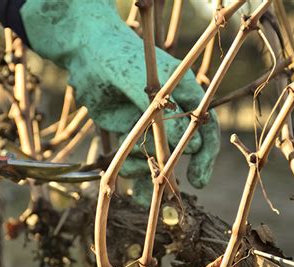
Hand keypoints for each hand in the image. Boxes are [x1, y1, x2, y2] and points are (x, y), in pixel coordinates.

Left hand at [20, 0, 220, 195]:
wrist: (87, 52)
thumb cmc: (116, 56)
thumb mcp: (139, 82)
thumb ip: (160, 113)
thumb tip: (189, 145)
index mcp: (185, 94)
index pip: (206, 129)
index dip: (205, 156)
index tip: (198, 180)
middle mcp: (172, 112)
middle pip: (182, 150)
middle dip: (169, 168)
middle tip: (162, 187)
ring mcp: (151, 124)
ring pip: (158, 159)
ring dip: (146, 172)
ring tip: (129, 170)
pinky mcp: (132, 131)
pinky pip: (137, 158)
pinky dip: (132, 173)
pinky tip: (122, 176)